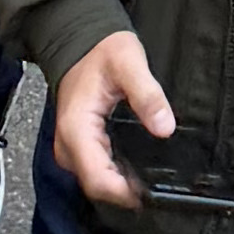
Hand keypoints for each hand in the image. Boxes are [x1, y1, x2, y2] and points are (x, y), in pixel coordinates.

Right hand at [55, 26, 166, 213]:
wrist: (79, 40)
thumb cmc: (100, 50)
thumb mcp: (129, 63)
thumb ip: (147, 95)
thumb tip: (165, 127)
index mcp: (76, 129)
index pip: (97, 179)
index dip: (125, 193)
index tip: (152, 192)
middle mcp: (68, 144)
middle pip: (97, 186)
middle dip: (127, 192)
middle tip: (160, 186)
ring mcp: (72, 147)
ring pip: (97, 182)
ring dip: (123, 185)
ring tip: (153, 178)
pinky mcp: (79, 146)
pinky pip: (97, 170)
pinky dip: (117, 174)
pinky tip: (138, 169)